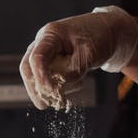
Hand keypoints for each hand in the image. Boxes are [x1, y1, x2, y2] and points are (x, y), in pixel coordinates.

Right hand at [19, 6, 137, 109]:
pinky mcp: (52, 62)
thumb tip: (58, 90)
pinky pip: (50, 79)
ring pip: (38, 76)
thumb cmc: (99, 38)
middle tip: (44, 105)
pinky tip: (78, 81)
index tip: (49, 92)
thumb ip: (74, 72)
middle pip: (28, 68)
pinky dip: (62, 86)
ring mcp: (46, 53)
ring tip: (79, 83)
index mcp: (51, 34)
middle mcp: (43, 43)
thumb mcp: (90, 54)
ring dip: (54, 87)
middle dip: (35, 88)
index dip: (40, 77)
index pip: (37, 57)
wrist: (109, 32)